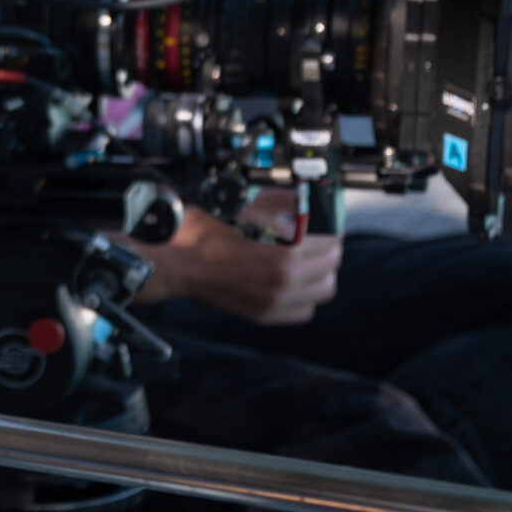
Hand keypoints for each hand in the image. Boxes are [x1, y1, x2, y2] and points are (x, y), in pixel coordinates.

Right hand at [128, 192, 340, 324]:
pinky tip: (293, 283)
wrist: (179, 261)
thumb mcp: (249, 205)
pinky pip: (304, 310)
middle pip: (332, 264)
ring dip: (321, 274)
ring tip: (309, 263)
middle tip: (319, 240)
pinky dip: (305, 297)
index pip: (332, 239)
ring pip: (323, 290)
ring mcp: (277, 299)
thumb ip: (285, 200)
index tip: (324, 224)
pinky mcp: (266, 313)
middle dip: (328, 248)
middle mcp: (287, 279)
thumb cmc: (207, 231)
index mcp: (287, 249)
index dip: (329, 227)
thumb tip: (306, 197)